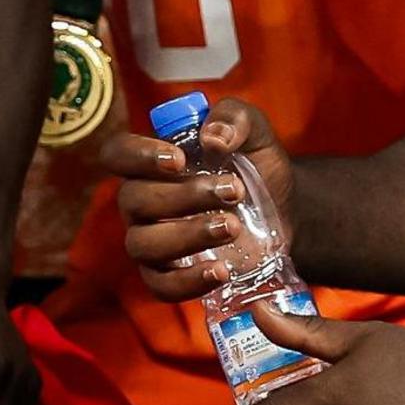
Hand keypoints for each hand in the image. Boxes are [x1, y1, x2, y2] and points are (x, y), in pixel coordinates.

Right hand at [94, 97, 294, 303]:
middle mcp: (142, 201)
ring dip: (187, 235)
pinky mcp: (170, 276)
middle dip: (184, 195)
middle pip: (134, 199)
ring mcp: (152, 240)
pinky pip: (161, 286)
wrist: (287, 210)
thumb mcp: (254, 131)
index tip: (179, 159)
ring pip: (143, 243)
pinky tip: (220, 271)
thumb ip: (234, 118)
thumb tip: (212, 138)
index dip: (138, 155)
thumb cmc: (256, 165)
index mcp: (151, 162)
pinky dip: (186, 282)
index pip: (117, 154)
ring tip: (233, 226)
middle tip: (234, 190)